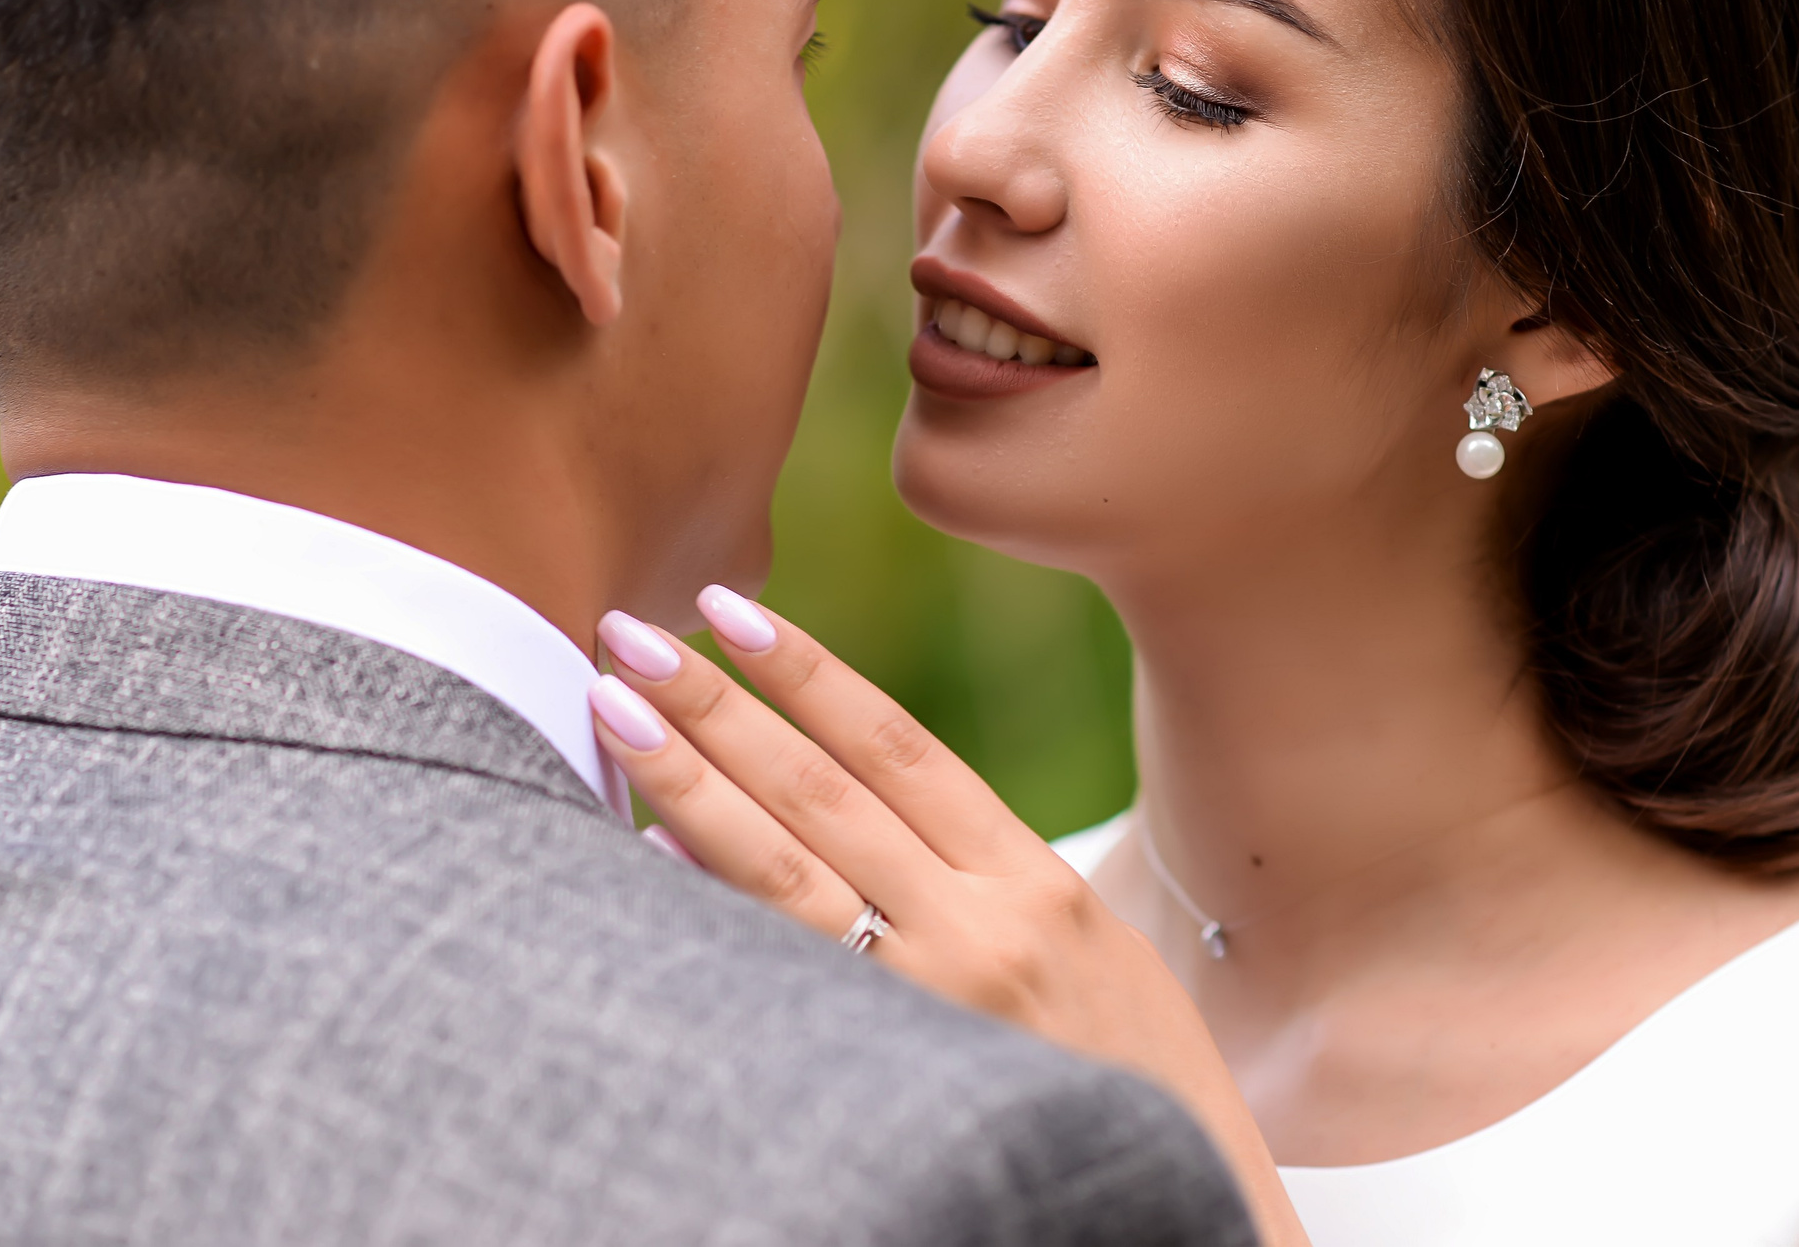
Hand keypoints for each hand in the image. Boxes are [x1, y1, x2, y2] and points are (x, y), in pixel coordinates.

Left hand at [587, 587, 1307, 1246]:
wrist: (1186, 1207)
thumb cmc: (1128, 1077)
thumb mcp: (1087, 949)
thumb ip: (979, 878)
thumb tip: (835, 807)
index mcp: (1035, 880)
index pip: (898, 746)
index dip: (809, 672)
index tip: (731, 612)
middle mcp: (986, 924)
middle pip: (823, 789)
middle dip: (718, 704)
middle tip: (625, 635)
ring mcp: (936, 1000)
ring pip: (785, 867)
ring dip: (688, 780)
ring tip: (613, 711)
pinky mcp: (895, 1068)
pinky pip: (782, 971)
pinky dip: (712, 904)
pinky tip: (645, 855)